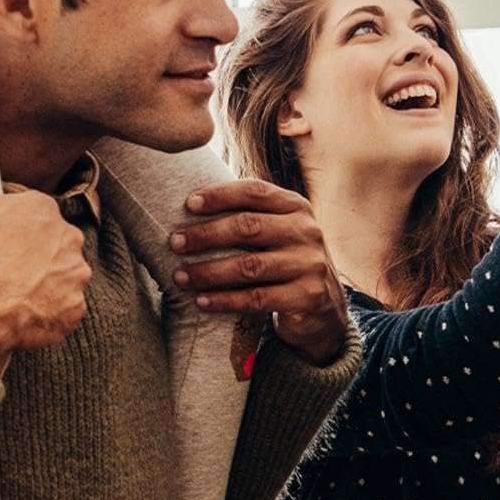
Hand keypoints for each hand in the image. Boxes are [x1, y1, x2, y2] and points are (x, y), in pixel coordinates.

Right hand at [0, 121, 90, 365]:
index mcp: (42, 208)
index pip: (30, 222)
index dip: (7, 239)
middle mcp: (68, 236)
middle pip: (48, 248)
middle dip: (28, 261)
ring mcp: (74, 274)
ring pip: (60, 278)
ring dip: (41, 288)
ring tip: (7, 299)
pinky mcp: (73, 309)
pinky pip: (66, 312)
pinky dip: (49, 317)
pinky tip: (23, 318)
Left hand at [170, 179, 349, 365]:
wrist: (325, 307)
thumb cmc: (286, 261)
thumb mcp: (280, 231)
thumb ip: (250, 215)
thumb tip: (192, 204)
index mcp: (297, 207)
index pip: (256, 192)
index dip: (220, 195)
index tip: (188, 204)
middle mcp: (306, 231)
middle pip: (249, 226)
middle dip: (206, 234)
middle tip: (174, 242)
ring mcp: (309, 264)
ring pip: (249, 266)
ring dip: (208, 271)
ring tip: (179, 276)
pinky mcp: (306, 297)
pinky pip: (256, 298)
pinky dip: (224, 300)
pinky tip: (201, 301)